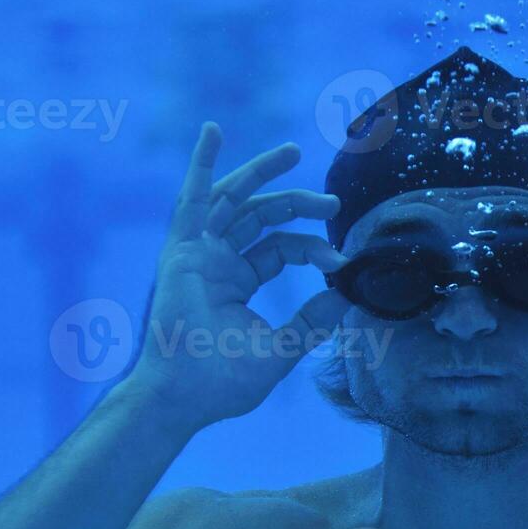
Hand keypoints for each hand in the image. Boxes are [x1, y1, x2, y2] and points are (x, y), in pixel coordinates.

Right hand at [125, 123, 349, 428]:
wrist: (184, 397)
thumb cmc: (223, 382)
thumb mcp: (282, 348)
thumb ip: (312, 321)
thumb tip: (346, 295)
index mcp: (236, 281)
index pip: (281, 248)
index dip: (312, 249)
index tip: (340, 260)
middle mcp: (216, 261)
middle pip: (262, 216)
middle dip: (299, 204)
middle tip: (333, 204)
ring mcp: (197, 253)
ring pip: (233, 199)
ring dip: (261, 172)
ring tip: (293, 150)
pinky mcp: (181, 252)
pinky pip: (190, 200)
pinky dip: (200, 164)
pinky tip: (212, 131)